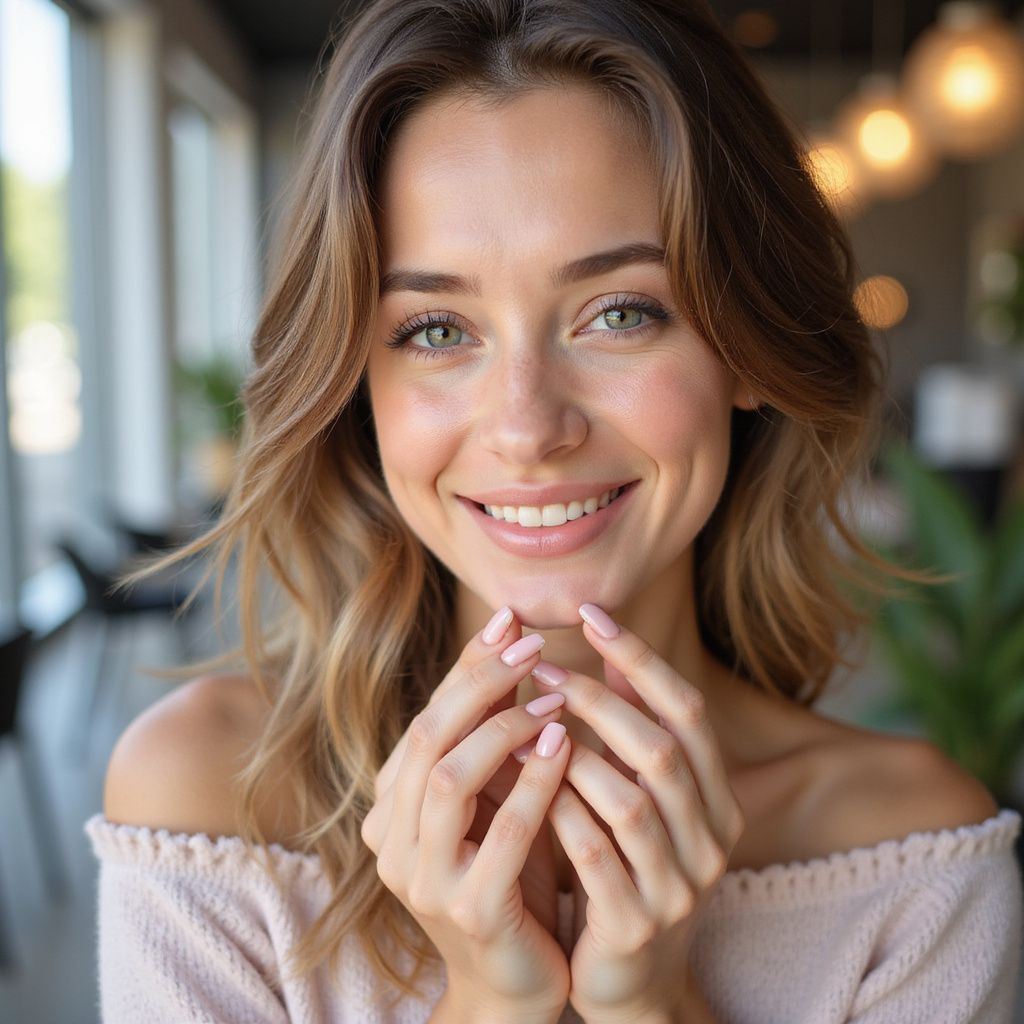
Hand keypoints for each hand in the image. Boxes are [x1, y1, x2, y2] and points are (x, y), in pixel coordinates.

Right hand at [360, 609, 571, 1020]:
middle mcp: (392, 838)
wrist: (514, 981)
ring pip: (449, 778)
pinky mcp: (469, 910)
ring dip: (504, 727)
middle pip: (428, 737)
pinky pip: (502, 834)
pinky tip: (564, 748)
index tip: (509, 620)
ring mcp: (423, 878)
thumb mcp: (494, 797)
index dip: (466, 666)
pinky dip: (533, 783)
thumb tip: (512, 644)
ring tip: (553, 696)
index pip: (426, 717)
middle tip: (530, 642)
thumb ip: (494, 735)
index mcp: (393, 807)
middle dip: (479, 682)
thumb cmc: (510, 876)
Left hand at [532, 604, 745, 1021]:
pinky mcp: (635, 925)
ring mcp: (678, 887)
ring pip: (629, 801)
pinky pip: (594, 855)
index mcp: (717, 799)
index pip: (689, 711)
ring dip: (571, 755)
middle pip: (661, 750)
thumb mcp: (640, 796)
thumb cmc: (627, 867)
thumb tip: (611, 650)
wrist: (631, 983)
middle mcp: (710, 840)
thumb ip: (631, 732)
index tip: (590, 614)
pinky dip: (559, 811)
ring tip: (523, 723)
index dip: (640, 658)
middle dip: (598, 702)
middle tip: (543, 669)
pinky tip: (526, 783)